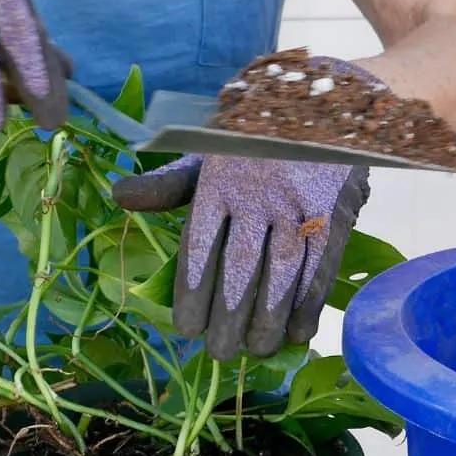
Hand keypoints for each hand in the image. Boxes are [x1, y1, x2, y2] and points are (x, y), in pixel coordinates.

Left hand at [113, 152, 370, 361]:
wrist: (321, 102)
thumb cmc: (253, 138)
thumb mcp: (208, 153)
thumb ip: (169, 184)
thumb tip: (120, 196)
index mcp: (217, 180)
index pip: (200, 247)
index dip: (192, 294)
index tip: (187, 329)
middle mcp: (256, 194)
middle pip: (239, 269)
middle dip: (228, 319)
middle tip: (219, 353)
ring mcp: (297, 205)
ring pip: (279, 274)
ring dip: (267, 321)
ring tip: (255, 351)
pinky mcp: (334, 214)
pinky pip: (319, 267)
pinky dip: (309, 304)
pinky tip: (297, 334)